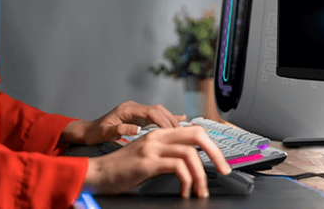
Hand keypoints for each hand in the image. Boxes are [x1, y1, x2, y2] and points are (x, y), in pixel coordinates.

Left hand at [62, 100, 185, 145]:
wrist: (88, 131)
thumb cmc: (95, 133)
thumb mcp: (105, 133)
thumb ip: (120, 129)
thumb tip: (136, 129)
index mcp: (127, 109)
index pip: (150, 112)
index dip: (163, 121)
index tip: (171, 131)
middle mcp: (133, 107)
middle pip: (158, 110)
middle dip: (171, 121)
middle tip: (182, 133)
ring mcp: (137, 111)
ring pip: (159, 112)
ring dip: (171, 120)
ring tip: (183, 130)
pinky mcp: (139, 117)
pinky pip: (156, 116)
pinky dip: (168, 118)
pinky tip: (180, 119)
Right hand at [82, 125, 231, 197]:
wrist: (98, 173)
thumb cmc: (123, 168)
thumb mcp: (149, 156)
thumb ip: (168, 154)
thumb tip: (192, 162)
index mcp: (160, 133)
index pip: (195, 130)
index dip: (212, 145)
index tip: (221, 162)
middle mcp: (157, 136)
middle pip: (197, 134)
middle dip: (216, 153)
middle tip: (225, 171)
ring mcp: (152, 147)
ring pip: (190, 153)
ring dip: (201, 175)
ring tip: (200, 191)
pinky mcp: (147, 162)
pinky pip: (177, 167)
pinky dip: (187, 181)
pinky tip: (185, 192)